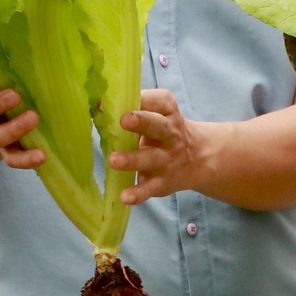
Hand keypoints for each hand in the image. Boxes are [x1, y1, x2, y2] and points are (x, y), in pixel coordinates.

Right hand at [0, 62, 42, 168]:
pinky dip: (24, 159)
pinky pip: (11, 157)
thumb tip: (47, 44)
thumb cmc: (13, 81)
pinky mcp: (6, 148)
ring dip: (10, 130)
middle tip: (15, 95)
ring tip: (33, 118)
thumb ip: (15, 59)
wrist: (8, 114)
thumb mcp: (10, 68)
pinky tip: (41, 155)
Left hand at [113, 89, 221, 205]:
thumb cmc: (164, 129)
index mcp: (168, 112)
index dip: (144, 99)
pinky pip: (150, 188)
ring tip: (113, 160)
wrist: (197, 158)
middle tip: (124, 120)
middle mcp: (169, 134)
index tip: (124, 98)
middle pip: (158, 126)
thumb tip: (97, 105)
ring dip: (132, 159)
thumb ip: (135, 108)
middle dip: (142, 122)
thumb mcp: (159, 114)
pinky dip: (138, 194)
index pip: (160, 101)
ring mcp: (166, 159)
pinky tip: (124, 197)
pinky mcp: (161, 182)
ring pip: (150, 158)